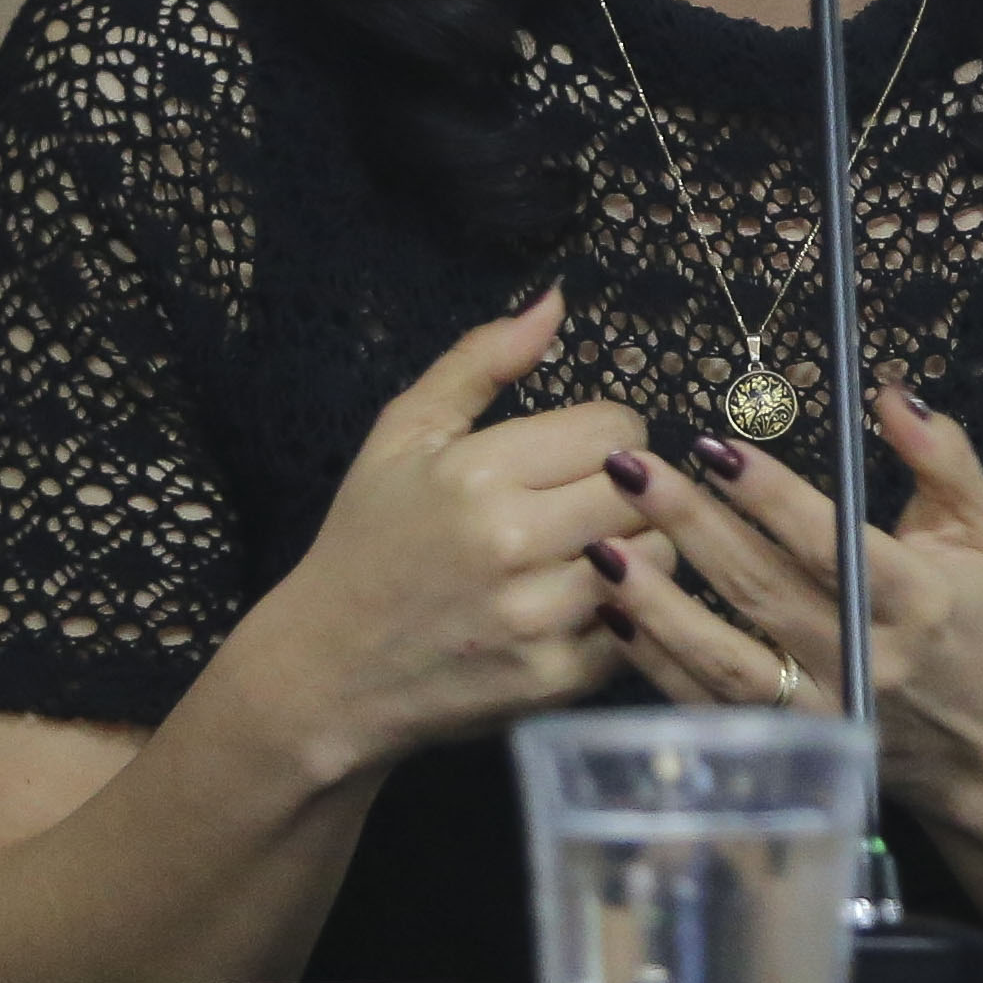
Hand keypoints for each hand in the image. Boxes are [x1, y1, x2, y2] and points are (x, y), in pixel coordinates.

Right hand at [212, 289, 664, 785]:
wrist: (325, 673)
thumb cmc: (368, 542)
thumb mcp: (405, 436)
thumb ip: (482, 361)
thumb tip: (556, 302)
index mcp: (479, 474)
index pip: (617, 429)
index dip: (604, 435)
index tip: (573, 454)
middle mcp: (514, 545)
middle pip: (644, 490)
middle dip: (624, 488)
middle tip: (584, 501)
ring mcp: (538, 619)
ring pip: (656, 557)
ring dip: (634, 548)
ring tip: (584, 550)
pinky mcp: (556, 680)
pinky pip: (638, 625)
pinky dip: (621, 612)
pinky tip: (575, 604)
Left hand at [597, 386, 982, 803]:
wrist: (980, 737)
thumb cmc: (977, 612)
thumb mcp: (981, 527)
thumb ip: (942, 455)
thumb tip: (886, 393)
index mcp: (917, 600)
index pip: (833, 544)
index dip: (772, 498)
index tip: (716, 449)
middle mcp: (864, 660)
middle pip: (764, 592)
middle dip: (692, 525)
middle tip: (630, 470)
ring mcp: (822, 710)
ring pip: (726, 660)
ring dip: (659, 605)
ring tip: (603, 548)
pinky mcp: (789, 745)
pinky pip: (709, 706)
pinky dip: (657, 663)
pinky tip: (613, 613)